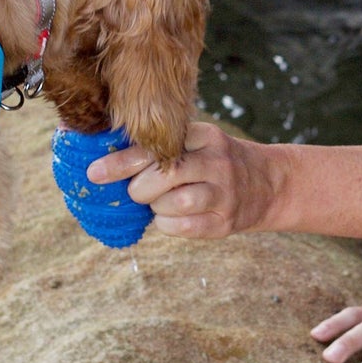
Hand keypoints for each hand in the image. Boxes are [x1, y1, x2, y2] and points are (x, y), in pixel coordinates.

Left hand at [87, 120, 275, 236]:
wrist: (268, 184)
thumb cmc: (212, 163)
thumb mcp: (196, 143)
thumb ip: (160, 147)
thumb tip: (103, 160)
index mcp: (204, 136)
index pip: (158, 145)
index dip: (122, 160)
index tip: (94, 172)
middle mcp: (217, 161)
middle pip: (166, 173)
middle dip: (139, 187)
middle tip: (135, 192)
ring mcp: (224, 192)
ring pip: (177, 202)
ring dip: (156, 206)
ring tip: (158, 202)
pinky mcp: (226, 221)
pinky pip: (185, 226)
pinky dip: (167, 224)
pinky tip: (168, 217)